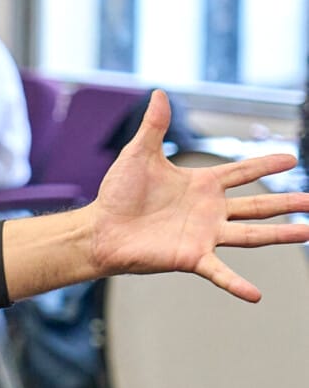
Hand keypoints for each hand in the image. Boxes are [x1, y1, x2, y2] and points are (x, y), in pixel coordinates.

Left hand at [85, 91, 308, 299]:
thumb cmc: (117, 194)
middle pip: (257, 205)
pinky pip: (219, 272)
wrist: (99, 228)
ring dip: (280, 235)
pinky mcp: (191, 257)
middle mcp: (209, 211)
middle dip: (287, 203)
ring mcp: (203, 235)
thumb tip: (159, 92)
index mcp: (200, 184)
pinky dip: (236, 284)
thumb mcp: (138, 154)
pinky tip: (256, 295)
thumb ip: (154, 126)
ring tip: (308, 232)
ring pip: (251, 235)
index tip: (291, 158)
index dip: (265, 165)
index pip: (241, 172)